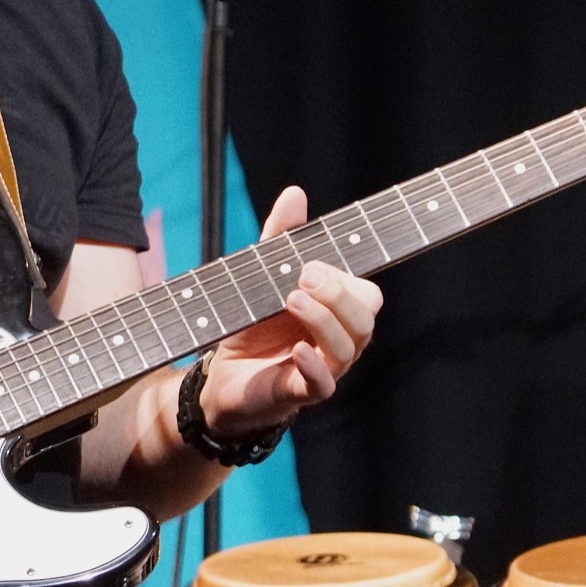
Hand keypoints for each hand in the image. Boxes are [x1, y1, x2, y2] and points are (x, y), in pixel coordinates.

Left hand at [194, 186, 381, 441]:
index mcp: (336, 312)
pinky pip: (324, 384)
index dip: (344, 278)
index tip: (310, 262)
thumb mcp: (260, 277)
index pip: (365, 294)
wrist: (219, 377)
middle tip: (303, 276)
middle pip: (365, 319)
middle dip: (339, 295)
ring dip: (324, 321)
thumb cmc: (252, 327)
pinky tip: (298, 350)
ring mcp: (323, 368)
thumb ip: (280, 238)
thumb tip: (295, 193)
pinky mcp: (301, 393)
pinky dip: (315, 366)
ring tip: (292, 299)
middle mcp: (338, 340)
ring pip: (349, 348)